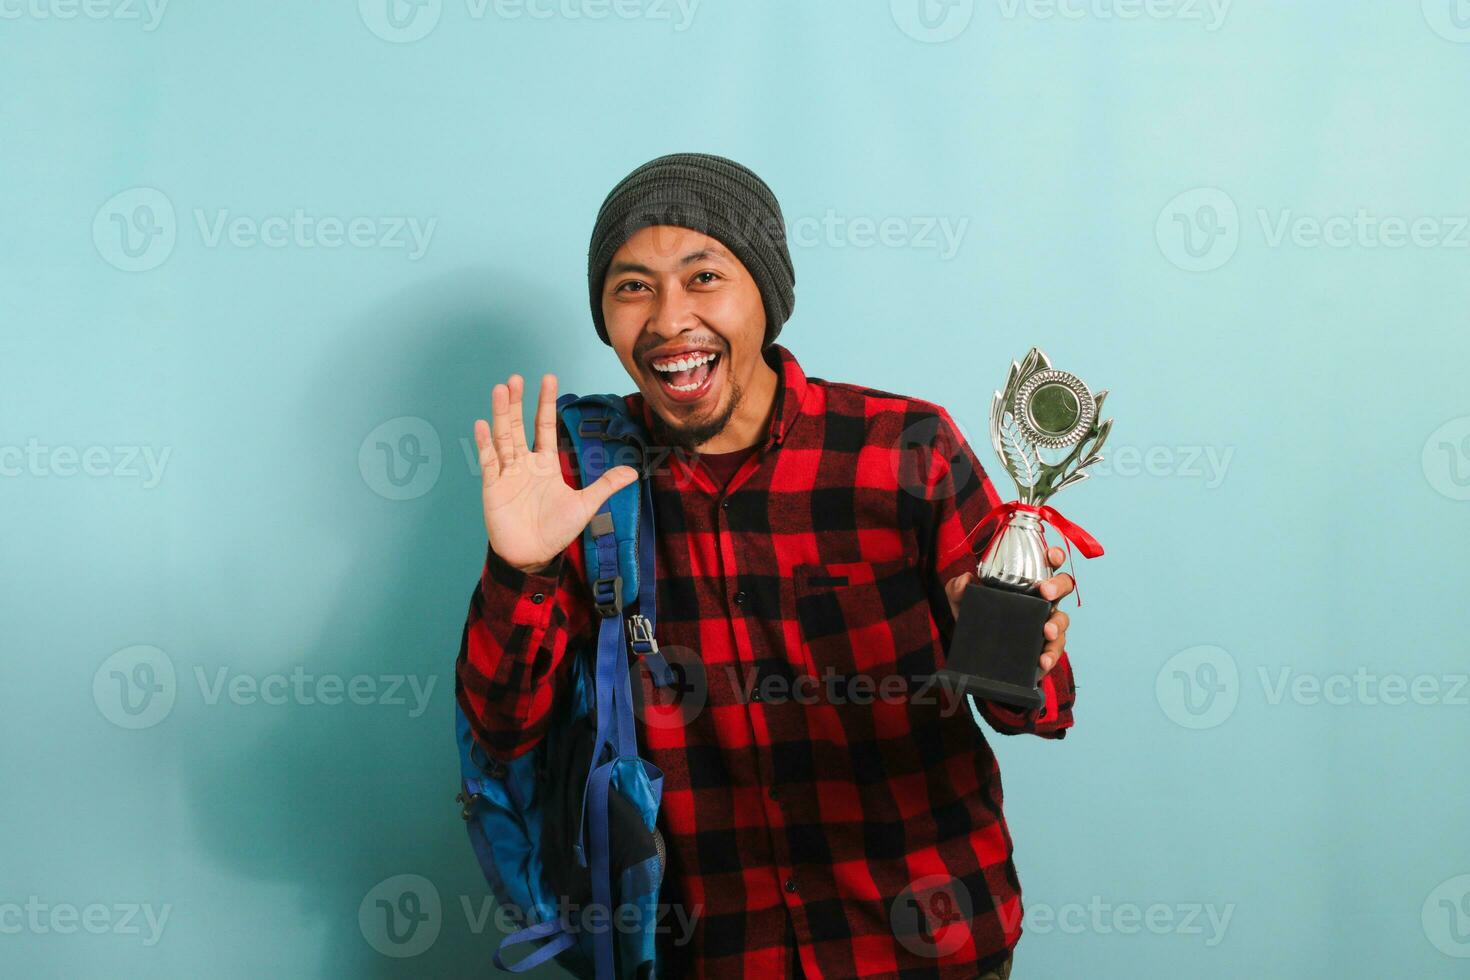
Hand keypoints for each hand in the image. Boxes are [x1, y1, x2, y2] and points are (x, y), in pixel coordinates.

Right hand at [474, 373, 637, 573]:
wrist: (533, 555)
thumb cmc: (556, 531)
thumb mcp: (585, 505)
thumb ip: (605, 486)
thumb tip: (634, 472)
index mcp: (545, 464)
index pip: (545, 426)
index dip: (546, 404)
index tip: (548, 379)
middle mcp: (524, 464)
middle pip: (519, 426)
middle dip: (518, 403)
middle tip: (516, 378)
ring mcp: (506, 474)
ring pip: (502, 438)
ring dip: (501, 414)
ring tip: (500, 390)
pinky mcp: (492, 487)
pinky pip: (487, 462)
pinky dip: (484, 444)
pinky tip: (482, 424)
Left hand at [944, 545, 1074, 678]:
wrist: (973, 654)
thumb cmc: (977, 619)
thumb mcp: (963, 603)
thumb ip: (958, 589)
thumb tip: (964, 579)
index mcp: (1027, 584)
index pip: (1046, 564)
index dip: (1054, 556)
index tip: (1051, 556)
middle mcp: (1041, 601)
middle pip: (1064, 586)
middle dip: (1059, 586)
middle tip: (1047, 592)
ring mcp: (1046, 624)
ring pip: (1063, 620)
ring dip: (1058, 625)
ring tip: (1047, 632)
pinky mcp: (1044, 649)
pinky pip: (1055, 651)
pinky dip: (1051, 656)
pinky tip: (1042, 661)